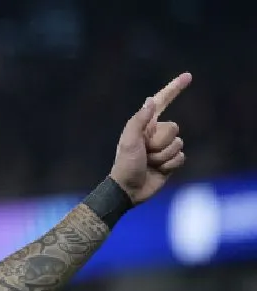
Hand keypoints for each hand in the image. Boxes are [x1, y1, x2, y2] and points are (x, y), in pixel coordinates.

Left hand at [109, 72, 191, 203]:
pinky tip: (158, 170)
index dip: (174, 88)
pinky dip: (170, 165)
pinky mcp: (170, 161)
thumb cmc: (125, 164)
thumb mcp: (129, 140)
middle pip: (174, 128)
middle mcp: (155, 133)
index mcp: (144, 125)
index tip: (188, 76)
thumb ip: (139, 120)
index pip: (162, 101)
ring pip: (179, 144)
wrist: (129, 190)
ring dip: (163, 156)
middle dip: (160, 142)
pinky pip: (181, 157)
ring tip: (149, 163)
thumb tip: (150, 100)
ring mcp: (164, 147)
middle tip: (145, 153)